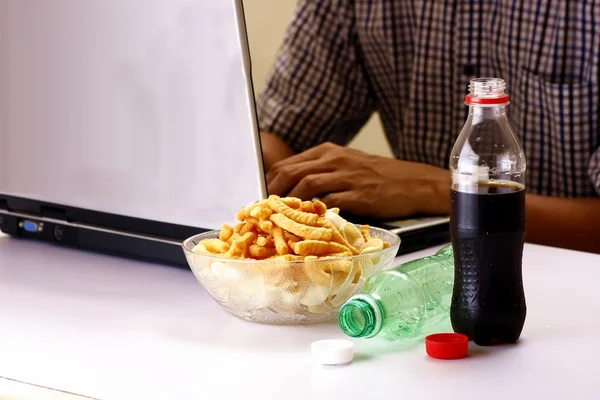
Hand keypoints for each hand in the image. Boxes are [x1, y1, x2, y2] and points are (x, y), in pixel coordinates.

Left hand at [266, 142, 450, 218]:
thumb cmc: (381, 176)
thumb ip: (324, 171)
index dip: (271, 180)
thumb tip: (295, 188)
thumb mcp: (349, 164)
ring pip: (307, 184)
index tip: (262, 196)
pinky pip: (330, 201)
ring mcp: (348, 176)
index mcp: (330, 151)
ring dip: (290, 201)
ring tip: (280, 216)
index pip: (290, 163)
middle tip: (264, 209)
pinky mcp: (360, 194)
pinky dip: (315, 211)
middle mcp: (336, 160)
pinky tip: (307, 221)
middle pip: (293, 172)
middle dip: (273, 191)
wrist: (415, 183)